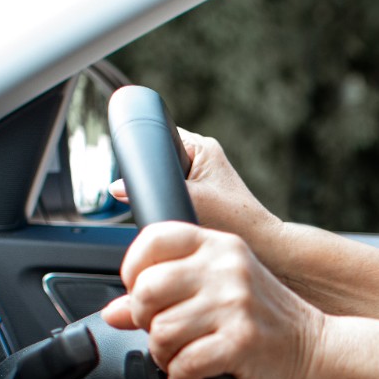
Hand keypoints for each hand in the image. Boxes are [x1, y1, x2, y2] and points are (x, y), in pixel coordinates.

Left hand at [104, 222, 324, 378]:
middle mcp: (227, 267)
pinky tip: (192, 372)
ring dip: (163, 353)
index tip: (142, 293)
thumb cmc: (264, 317)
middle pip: (147, 290)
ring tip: (180, 355)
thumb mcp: (219, 289)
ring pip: (161, 331)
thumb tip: (114, 312)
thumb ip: (167, 293)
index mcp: (219, 244)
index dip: (134, 270)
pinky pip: (184, 363)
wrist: (314, 347)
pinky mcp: (240, 341)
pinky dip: (180, 375)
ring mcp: (235, 303)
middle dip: (145, 320)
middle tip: (162, 330)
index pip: (153, 238)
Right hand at [111, 129, 276, 241]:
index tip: (132, 165)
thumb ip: (154, 190)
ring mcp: (202, 177)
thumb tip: (115, 188)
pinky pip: (174, 193)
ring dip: (159, 191)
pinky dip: (169, 203)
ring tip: (171, 203)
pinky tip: (173, 214)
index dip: (143, 149)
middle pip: (159, 157)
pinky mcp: (202, 196)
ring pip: (165, 178)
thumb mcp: (191, 200)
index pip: (159, 133)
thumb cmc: (236, 220)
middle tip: (153, 191)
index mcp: (201, 147)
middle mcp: (202, 157)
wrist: (263, 245)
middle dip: (150, 174)